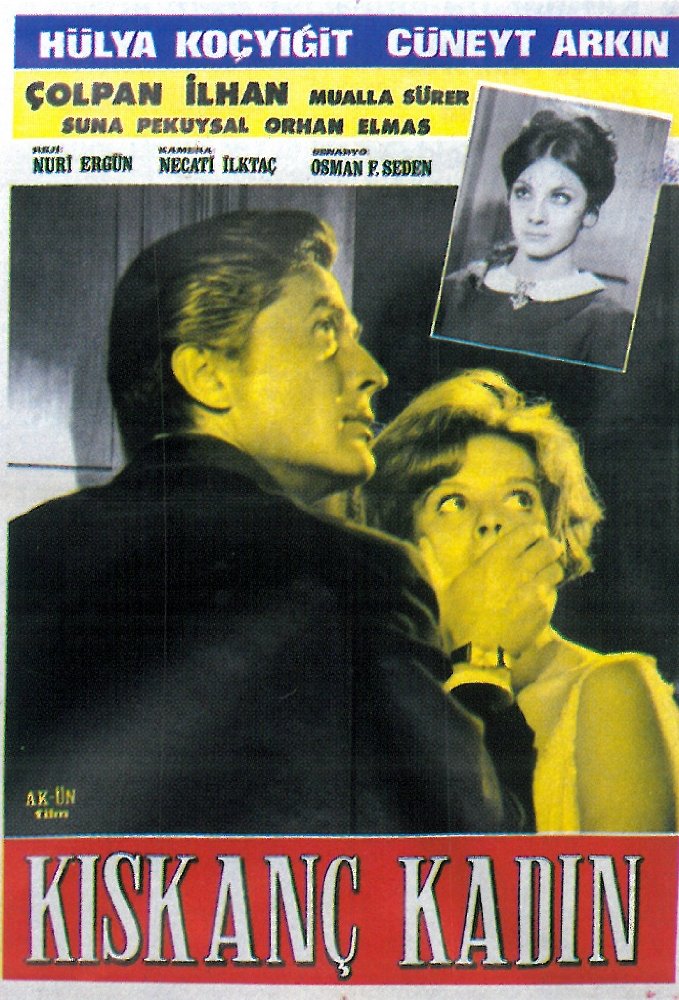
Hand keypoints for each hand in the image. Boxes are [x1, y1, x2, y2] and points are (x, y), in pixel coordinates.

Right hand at [424, 523, 563, 658]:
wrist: (478, 654)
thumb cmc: (459, 619)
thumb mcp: (444, 589)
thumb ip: (435, 563)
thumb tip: (421, 542)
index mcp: (494, 561)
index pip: (525, 534)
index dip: (534, 530)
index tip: (536, 532)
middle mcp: (517, 571)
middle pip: (547, 548)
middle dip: (550, 546)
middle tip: (549, 548)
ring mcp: (534, 590)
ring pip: (555, 569)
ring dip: (552, 567)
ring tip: (548, 571)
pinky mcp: (544, 610)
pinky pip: (554, 592)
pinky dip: (550, 590)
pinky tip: (542, 595)